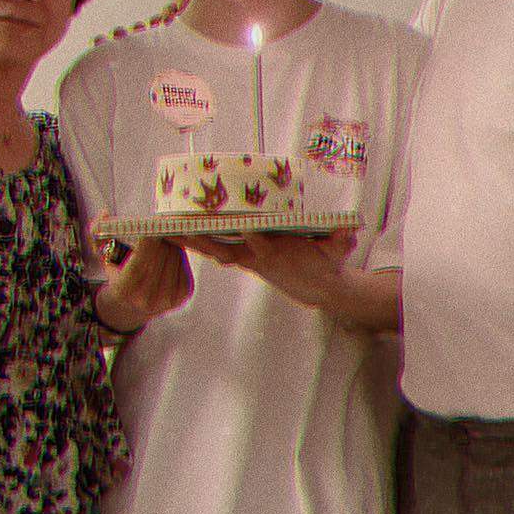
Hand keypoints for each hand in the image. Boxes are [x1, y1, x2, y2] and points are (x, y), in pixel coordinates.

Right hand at [96, 234, 192, 331]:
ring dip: (169, 243)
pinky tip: (167, 254)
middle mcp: (147, 298)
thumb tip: (105, 213)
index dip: (146, 237)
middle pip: (161, 253)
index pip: (141, 256)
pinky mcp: (182, 295)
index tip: (146, 225)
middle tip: (155, 227)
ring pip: (175, 256)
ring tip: (159, 242)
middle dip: (159, 237)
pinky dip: (177, 254)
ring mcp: (167, 299)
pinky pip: (184, 264)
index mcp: (124, 289)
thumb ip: (97, 232)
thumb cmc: (117, 274)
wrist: (130, 306)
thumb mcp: (102, 255)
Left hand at [175, 227, 357, 309]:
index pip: (259, 242)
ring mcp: (247, 260)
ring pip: (214, 249)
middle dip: (201, 238)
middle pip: (224, 248)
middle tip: (177, 227)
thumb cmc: (327, 264)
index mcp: (276, 252)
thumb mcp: (338, 251)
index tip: (234, 224)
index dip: (248, 235)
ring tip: (164, 228)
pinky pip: (215, 249)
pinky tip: (176, 232)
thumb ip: (341, 240)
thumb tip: (350, 229)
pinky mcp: (242, 259)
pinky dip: (196, 242)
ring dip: (190, 240)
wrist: (318, 288)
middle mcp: (256, 256)